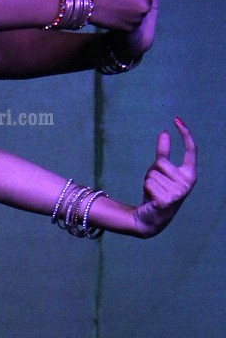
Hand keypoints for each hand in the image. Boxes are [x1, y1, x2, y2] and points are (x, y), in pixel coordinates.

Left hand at [132, 118, 195, 236]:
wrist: (152, 218)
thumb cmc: (158, 192)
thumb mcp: (161, 171)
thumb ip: (163, 153)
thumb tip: (164, 133)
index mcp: (190, 174)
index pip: (191, 150)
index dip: (185, 134)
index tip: (176, 119)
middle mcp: (188, 183)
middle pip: (161, 163)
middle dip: (152, 171)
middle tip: (155, 184)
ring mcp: (179, 193)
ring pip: (152, 174)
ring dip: (148, 181)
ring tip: (153, 192)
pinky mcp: (167, 200)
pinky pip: (148, 183)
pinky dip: (146, 189)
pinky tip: (151, 199)